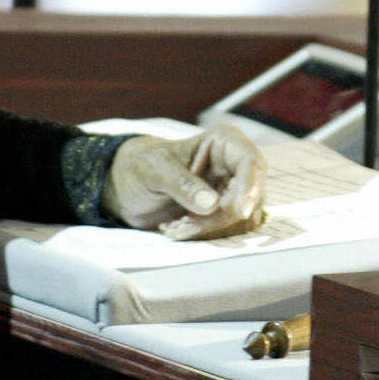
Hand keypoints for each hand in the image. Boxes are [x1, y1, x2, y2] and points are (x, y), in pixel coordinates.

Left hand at [104, 127, 264, 239]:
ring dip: (208, 229)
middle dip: (219, 217)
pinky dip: (204, 236)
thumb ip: (182, 184)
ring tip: (173, 225)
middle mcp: (234, 167)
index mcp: (223, 143)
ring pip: (241, 220)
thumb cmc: (141, 166)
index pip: (250, 162)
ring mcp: (232, 193)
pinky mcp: (224, 215)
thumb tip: (212, 203)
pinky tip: (176, 228)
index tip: (238, 211)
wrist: (128, 188)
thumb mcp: (155, 170)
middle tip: (182, 224)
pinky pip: (228, 233)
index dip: (250, 186)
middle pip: (249, 196)